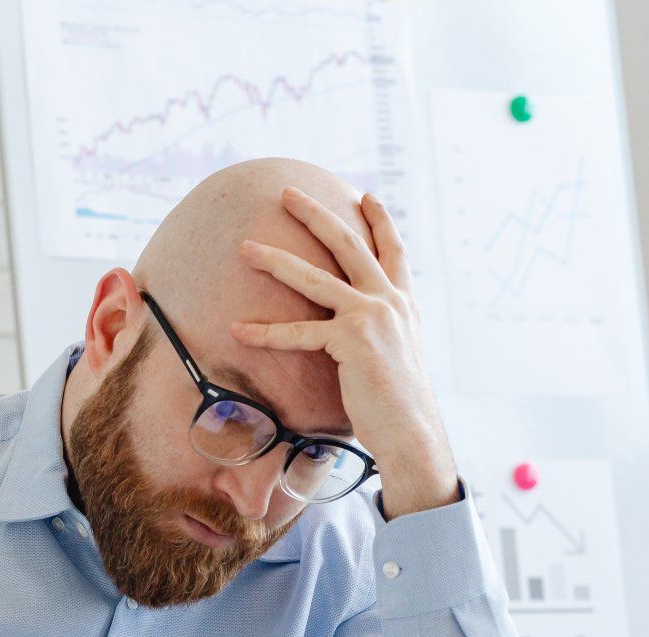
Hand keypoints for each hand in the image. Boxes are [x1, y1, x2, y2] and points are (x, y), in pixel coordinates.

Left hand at [229, 186, 454, 500]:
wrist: (411, 431)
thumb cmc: (398, 406)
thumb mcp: (395, 358)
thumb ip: (380, 336)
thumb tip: (359, 336)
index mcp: (404, 305)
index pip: (394, 252)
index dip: (381, 222)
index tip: (366, 196)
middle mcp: (390, 302)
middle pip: (348, 244)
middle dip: (316, 215)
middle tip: (286, 193)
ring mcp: (371, 317)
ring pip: (315, 278)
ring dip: (276, 260)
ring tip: (246, 248)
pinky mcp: (351, 340)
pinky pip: (299, 332)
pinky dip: (265, 333)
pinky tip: (237, 330)